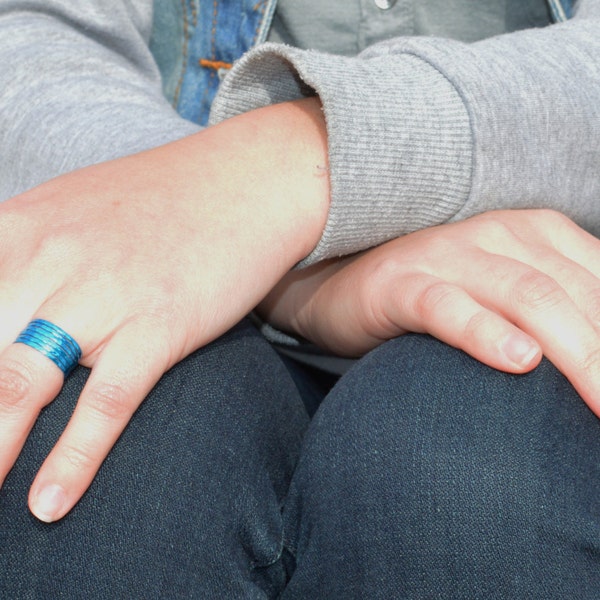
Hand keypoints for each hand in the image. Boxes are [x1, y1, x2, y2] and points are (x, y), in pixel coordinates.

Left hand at [0, 98, 328, 521]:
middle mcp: (51, 261)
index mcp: (21, 229)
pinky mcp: (161, 324)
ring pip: (20, 383)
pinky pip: (107, 399)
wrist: (249, 179)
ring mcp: (106, 294)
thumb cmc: (165, 199)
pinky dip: (76, 456)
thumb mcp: (76, 210)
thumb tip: (10, 306)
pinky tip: (50, 502)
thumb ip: (25, 255)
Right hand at [259, 209, 599, 415]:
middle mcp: (499, 233)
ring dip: (576, 352)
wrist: (345, 284)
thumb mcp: (506, 295)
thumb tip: (595, 359)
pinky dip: (485, 332)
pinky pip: (449, 306)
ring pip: (527, 296)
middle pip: (576, 295)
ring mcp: (448, 255)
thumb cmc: (437, 297)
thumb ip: (559, 312)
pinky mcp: (402, 284)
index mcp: (537, 232)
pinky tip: (518, 361)